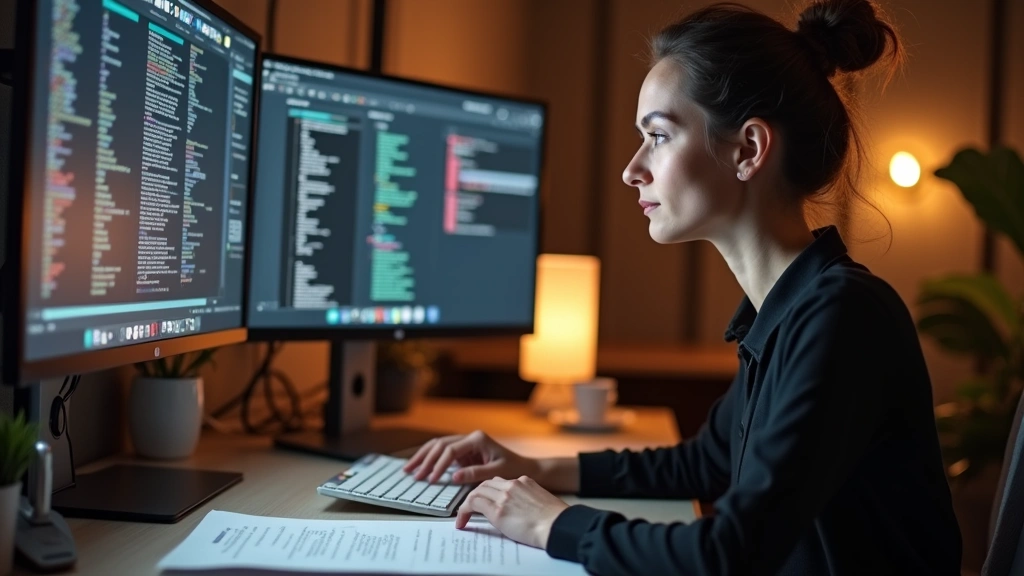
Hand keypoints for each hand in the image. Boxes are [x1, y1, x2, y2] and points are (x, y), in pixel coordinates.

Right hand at [403, 430, 538, 483]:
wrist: (522, 467)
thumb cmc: (513, 469)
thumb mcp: (496, 472)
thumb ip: (475, 474)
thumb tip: (453, 477)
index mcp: (477, 439)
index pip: (451, 451)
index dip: (439, 465)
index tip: (431, 479)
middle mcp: (469, 437)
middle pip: (440, 445)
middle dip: (425, 460)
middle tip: (413, 475)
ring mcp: (465, 443)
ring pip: (438, 446)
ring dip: (423, 457)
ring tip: (408, 470)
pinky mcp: (463, 451)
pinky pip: (442, 453)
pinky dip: (430, 459)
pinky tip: (419, 467)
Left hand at [454, 476, 568, 548]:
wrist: (558, 526)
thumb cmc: (555, 520)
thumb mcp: (541, 502)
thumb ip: (527, 500)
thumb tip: (517, 511)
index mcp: (525, 481)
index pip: (500, 482)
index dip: (490, 491)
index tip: (486, 500)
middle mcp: (513, 484)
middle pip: (486, 484)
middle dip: (476, 495)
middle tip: (470, 508)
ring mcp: (504, 496)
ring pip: (477, 491)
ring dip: (468, 503)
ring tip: (463, 516)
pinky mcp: (497, 510)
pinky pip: (472, 504)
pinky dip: (463, 511)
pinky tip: (461, 521)